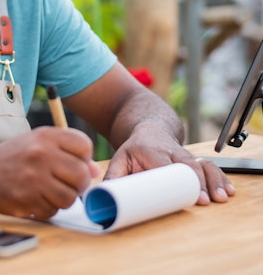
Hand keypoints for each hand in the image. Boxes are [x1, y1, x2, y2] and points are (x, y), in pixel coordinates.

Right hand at [0, 126, 100, 219]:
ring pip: (70, 197)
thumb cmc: (14, 156)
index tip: (74, 162)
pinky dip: (48, 208)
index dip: (84, 157)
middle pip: (81, 175)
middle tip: (67, 183)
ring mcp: (33, 178)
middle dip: (78, 183)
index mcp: (46, 136)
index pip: (84, 145)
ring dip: (64, 198)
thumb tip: (95, 170)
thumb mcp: (38, 142)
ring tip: (51, 191)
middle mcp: (41, 154)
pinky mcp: (26, 200)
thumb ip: (67, 152)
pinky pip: (52, 211)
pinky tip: (36, 198)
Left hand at [104, 126, 234, 204]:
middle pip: (188, 164)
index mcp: (151, 150)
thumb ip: (114, 178)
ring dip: (212, 180)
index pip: (165, 163)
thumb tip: (101, 199)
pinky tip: (227, 191)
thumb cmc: (134, 149)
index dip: (176, 176)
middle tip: (205, 200)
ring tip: (221, 197)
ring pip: (202, 165)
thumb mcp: (120, 158)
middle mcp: (171, 151)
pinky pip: (210, 165)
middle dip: (198, 182)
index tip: (186, 192)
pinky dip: (219, 177)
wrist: (149, 129)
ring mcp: (184, 154)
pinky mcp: (194, 159)